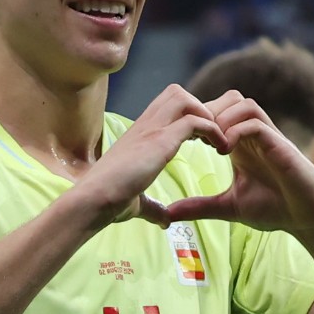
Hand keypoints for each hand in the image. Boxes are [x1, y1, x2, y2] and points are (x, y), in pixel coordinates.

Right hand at [77, 84, 228, 226]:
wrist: (93, 201)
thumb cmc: (109, 202)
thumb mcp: (136, 202)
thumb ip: (152, 207)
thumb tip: (164, 220)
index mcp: (139, 135)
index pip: (166, 106)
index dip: (187, 116)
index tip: (202, 140)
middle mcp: (145, 126)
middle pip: (176, 93)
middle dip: (199, 108)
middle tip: (211, 137)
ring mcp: (151, 130)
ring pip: (185, 98)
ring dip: (207, 115)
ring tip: (218, 141)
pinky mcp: (159, 140)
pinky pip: (196, 121)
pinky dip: (213, 130)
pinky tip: (220, 149)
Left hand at [162, 92, 313, 235]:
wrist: (308, 219)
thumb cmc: (275, 209)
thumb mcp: (228, 206)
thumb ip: (200, 206)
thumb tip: (168, 213)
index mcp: (241, 143)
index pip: (218, 112)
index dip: (198, 120)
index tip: (183, 140)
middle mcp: (255, 134)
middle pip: (228, 98)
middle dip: (208, 113)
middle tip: (193, 138)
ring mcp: (269, 137)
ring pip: (243, 103)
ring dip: (222, 118)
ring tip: (210, 144)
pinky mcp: (281, 145)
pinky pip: (255, 122)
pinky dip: (236, 131)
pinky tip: (224, 151)